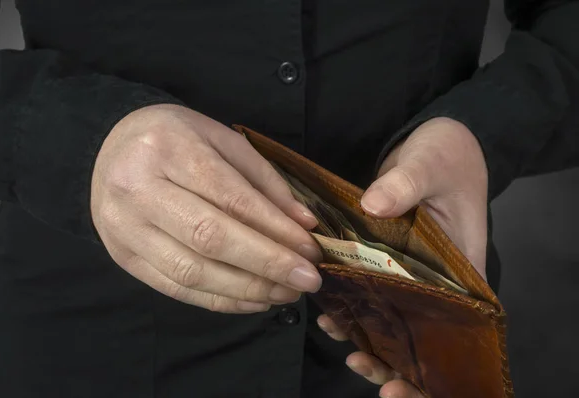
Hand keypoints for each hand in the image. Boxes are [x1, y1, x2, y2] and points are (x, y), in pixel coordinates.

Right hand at [91, 104, 322, 312]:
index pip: (230, 198)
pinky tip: (253, 300)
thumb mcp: (223, 141)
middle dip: (266, 265)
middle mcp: (138, 190)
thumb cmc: (175, 140)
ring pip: (191, 272)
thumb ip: (264, 181)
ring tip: (285, 293)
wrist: (110, 148)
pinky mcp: (123, 258)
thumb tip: (304, 225)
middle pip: (209, 239)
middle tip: (307, 280)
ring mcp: (125, 229)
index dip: (274, 229)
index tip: (310, 250)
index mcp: (168, 150)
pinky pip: (175, 289)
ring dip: (247, 289)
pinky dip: (220, 301)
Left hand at [318, 117, 488, 396]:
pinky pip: (369, 293)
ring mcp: (411, 274)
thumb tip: (373, 204)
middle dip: (392, 361)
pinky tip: (328, 312)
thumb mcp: (431, 163)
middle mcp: (438, 281)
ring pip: (391, 320)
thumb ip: (406, 183)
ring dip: (365, 337)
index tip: (399, 382)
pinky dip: (351, 307)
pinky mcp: (387, 261)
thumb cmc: (447, 154)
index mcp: (462, 270)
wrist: (435, 142)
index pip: (455, 332)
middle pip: (421, 337)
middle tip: (358, 364)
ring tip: (334, 333)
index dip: (432, 366)